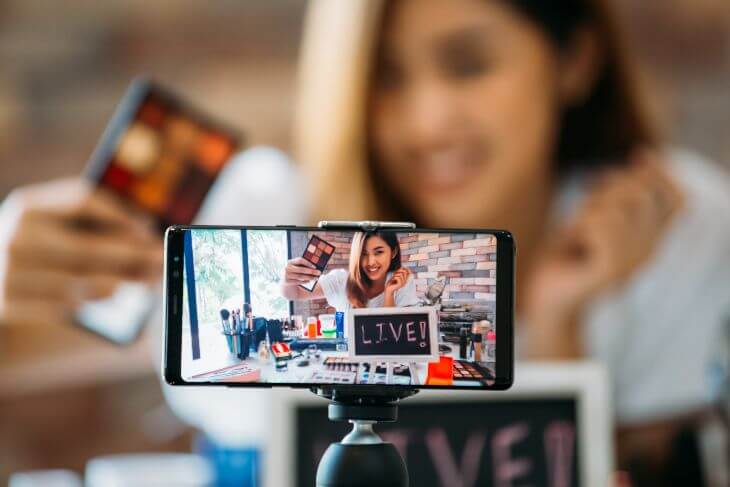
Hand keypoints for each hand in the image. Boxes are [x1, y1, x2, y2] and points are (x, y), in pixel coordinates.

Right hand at [0, 178, 162, 327]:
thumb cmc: (33, 242)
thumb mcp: (49, 221)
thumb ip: (89, 220)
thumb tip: (144, 233)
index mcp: (29, 206)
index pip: (82, 201)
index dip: (120, 215)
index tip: (148, 228)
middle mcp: (17, 237)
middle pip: (88, 247)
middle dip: (132, 255)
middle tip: (161, 259)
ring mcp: (10, 273)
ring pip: (81, 280)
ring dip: (122, 281)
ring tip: (148, 279)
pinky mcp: (10, 303)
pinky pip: (66, 304)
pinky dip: (94, 298)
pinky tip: (115, 291)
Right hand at [283, 257, 320, 284]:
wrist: (283, 281)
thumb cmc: (292, 272)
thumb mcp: (295, 267)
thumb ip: (302, 265)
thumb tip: (315, 267)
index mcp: (289, 262)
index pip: (300, 260)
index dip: (308, 263)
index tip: (315, 266)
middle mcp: (286, 268)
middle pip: (301, 269)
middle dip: (311, 271)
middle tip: (319, 272)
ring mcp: (286, 275)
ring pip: (301, 276)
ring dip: (310, 277)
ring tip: (316, 278)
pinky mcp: (287, 282)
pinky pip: (298, 281)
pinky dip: (305, 281)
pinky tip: (310, 280)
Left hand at [385, 267, 410, 295]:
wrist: (388, 289)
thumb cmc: (391, 282)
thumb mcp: (395, 276)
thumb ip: (399, 272)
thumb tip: (402, 267)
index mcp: (405, 279)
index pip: (409, 273)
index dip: (407, 269)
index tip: (402, 267)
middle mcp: (405, 281)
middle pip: (405, 272)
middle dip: (399, 271)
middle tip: (394, 273)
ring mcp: (403, 283)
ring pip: (401, 274)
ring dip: (395, 274)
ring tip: (392, 277)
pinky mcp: (400, 284)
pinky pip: (398, 278)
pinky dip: (394, 277)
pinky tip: (392, 279)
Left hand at [524, 149, 682, 349]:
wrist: (546, 298)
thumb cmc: (566, 254)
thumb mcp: (592, 215)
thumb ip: (617, 192)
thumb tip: (644, 156)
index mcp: (650, 239)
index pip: (677, 200)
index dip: (660, 174)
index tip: (638, 156)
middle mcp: (649, 251)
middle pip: (639, 194)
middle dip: (605, 193)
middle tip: (582, 218)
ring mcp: (634, 262)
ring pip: (616, 207)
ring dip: (587, 213)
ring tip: (577, 237)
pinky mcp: (613, 270)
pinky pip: (600, 224)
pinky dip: (580, 227)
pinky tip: (576, 247)